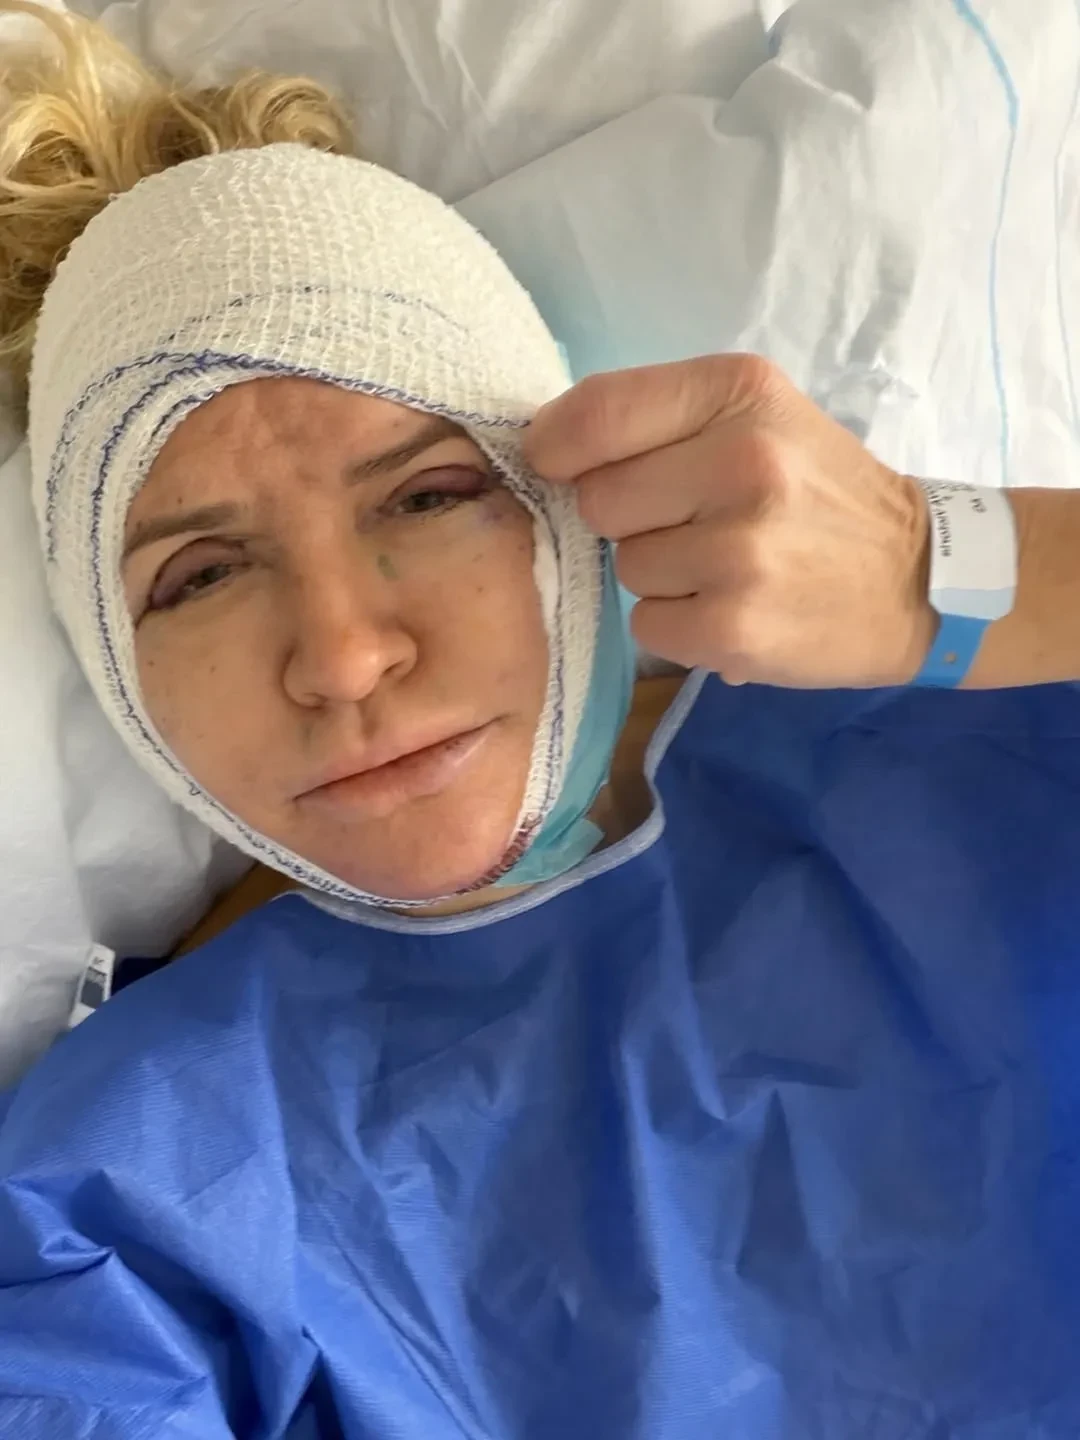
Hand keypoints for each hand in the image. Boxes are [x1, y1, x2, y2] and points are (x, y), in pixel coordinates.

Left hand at [522, 355, 935, 688]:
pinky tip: (733, 608)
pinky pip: (647, 623)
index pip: (597, 413)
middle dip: (627, 516)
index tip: (557, 463)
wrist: (920, 580)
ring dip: (659, 574)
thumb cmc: (822, 492)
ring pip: (624, 565)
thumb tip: (548, 443)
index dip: (555, 445)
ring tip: (726, 567)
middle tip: (692, 522)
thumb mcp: (761, 416)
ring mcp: (739, 551)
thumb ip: (661, 416)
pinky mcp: (734, 628)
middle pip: (597, 498)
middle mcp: (743, 463)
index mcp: (742, 394)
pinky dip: (678, 624)